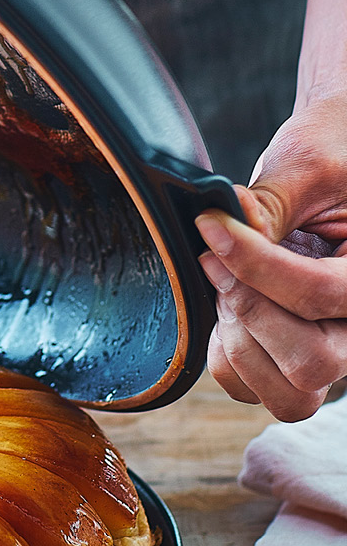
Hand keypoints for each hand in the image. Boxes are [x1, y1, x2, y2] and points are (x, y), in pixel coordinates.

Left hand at [195, 97, 346, 420]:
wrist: (335, 158)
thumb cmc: (335, 154)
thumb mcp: (311, 166)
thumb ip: (271, 204)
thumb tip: (225, 228)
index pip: (317, 296)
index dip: (254, 265)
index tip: (211, 227)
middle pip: (309, 364)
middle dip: (250, 311)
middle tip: (218, 259)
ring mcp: (331, 350)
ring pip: (284, 391)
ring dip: (238, 339)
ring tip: (227, 282)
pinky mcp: (290, 357)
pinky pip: (249, 385)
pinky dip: (224, 352)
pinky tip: (225, 303)